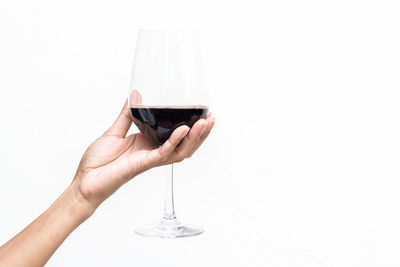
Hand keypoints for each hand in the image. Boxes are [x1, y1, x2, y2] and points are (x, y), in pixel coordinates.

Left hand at [72, 95, 214, 210]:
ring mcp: (150, 159)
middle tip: (211, 118)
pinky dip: (175, 141)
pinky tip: (183, 129)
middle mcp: (153, 152)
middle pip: (185, 144)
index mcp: (149, 143)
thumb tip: (135, 94)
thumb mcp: (114, 130)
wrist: (85, 180)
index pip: (177, 136)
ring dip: (195, 137)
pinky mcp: (144, 164)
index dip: (192, 127)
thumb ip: (127, 114)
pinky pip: (164, 153)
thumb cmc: (98, 161)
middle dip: (201, 133)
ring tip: (205, 123)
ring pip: (181, 150)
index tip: (202, 114)